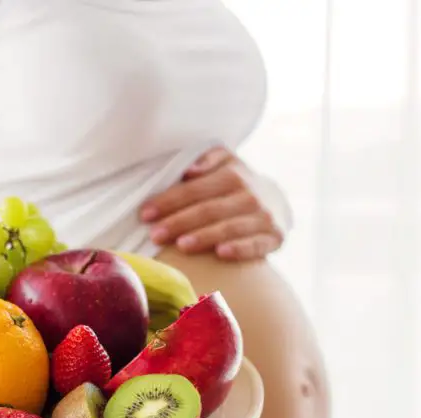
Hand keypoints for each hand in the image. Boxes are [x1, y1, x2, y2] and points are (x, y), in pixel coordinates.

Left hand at [140, 146, 284, 260]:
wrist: (275, 203)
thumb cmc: (234, 185)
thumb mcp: (225, 163)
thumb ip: (207, 159)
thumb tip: (189, 170)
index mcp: (233, 174)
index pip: (195, 189)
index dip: (169, 201)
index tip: (145, 214)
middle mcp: (250, 195)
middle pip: (209, 209)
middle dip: (179, 222)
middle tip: (155, 235)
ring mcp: (264, 217)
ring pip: (230, 227)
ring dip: (204, 237)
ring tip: (181, 246)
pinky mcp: (274, 237)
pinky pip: (256, 245)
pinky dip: (240, 249)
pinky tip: (220, 254)